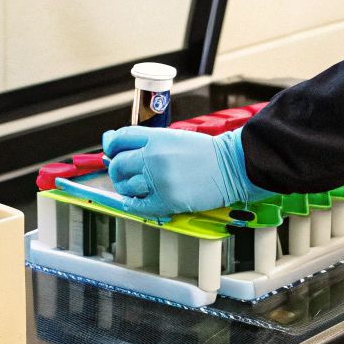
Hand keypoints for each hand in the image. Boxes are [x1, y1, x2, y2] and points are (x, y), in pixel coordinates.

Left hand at [100, 126, 273, 218]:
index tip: (113, 151)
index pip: (119, 139)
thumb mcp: (174, 137)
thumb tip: (114, 143)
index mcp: (156, 138)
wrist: (232, 166)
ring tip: (137, 186)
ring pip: (125, 186)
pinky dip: (133, 204)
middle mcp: (154, 158)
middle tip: (123, 173)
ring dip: (126, 188)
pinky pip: (137, 206)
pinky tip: (138, 200)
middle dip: (116, 170)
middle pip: (118, 164)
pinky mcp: (167, 201)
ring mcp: (159, 180)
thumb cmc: (205, 153)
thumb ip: (146, 141)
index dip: (111, 145)